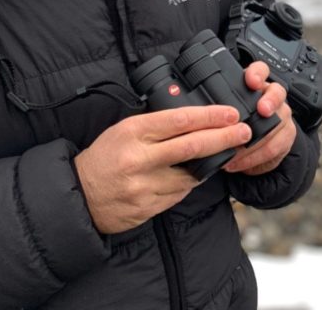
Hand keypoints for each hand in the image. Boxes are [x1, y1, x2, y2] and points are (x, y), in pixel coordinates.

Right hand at [74, 105, 249, 233]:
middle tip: (243, 132)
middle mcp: (138, 158)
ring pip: (189, 175)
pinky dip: (188, 185)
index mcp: (132, 132)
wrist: (78, 195)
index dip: (210, 116)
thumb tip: (193, 119)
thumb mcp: (123, 130)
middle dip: (223, 138)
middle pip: (191, 146)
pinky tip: (192, 176)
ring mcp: (143, 186)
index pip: (179, 120)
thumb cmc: (104, 157)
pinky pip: (178, 194)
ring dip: (209, 165)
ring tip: (222, 155)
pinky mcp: (146, 207)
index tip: (230, 113)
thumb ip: (155, 126)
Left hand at [223, 61, 296, 175]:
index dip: (258, 73)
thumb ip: (216, 106)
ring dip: (257, 139)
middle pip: (277, 93)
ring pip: (278, 123)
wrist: (255, 146)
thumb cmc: (236, 125)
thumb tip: (191, 108)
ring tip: (235, 150)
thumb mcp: (226, 112)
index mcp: (256, 87)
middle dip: (270, 101)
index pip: (261, 71)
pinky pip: (275, 147)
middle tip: (262, 110)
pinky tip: (238, 162)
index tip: (252, 81)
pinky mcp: (285, 138)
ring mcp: (281, 117)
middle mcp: (272, 98)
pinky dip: (254, 158)